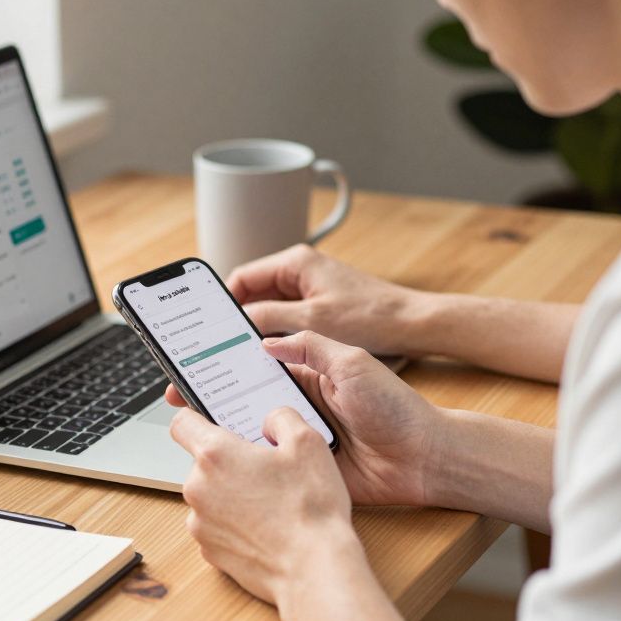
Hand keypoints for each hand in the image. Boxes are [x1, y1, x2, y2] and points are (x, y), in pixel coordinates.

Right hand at [166, 331, 444, 505]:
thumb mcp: (352, 361)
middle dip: (212, 392)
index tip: (195, 356)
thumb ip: (308, 346)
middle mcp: (300, 401)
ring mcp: (299, 435)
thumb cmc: (396, 406)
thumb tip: (265, 340)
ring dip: (225, 426)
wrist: (423, 459)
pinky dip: (247, 459)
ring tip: (193, 422)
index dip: (227, 358)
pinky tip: (224, 455)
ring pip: (251, 428)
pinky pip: (268, 461)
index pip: (257, 359)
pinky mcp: (302, 466)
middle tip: (178, 393)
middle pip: (245, 394)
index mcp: (309, 370)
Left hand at [170, 405, 359, 604]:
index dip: (196, 417)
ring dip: (231, 494)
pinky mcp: (209, 552)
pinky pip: (216, 526)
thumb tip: (271, 419)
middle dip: (229, 462)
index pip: (182, 423)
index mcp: (215, 454)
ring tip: (270, 503)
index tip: (212, 422)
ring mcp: (200, 523)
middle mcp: (198, 488)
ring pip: (210, 496)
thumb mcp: (307, 443)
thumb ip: (282, 418)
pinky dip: (234, 524)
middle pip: (202, 463)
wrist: (313, 568)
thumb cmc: (310, 508)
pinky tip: (265, 527)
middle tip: (265, 469)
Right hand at [226, 244, 426, 355]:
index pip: (242, 277)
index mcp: (295, 263)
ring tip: (239, 354)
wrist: (411, 324)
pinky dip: (275, 335)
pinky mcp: (319, 307)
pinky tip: (269, 357)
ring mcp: (309, 289)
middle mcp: (299, 271)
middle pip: (252, 294)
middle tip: (218, 345)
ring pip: (268, 309)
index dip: (223, 302)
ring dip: (257, 329)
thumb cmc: (372, 315)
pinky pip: (286, 319)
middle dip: (236, 318)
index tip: (208, 327)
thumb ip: (272, 318)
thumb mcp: (314, 319)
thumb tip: (239, 325)